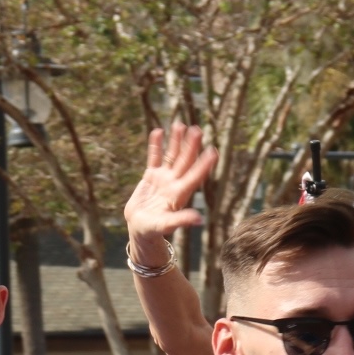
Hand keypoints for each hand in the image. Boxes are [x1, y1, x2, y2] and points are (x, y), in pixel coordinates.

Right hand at [125, 123, 216, 260]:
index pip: (194, 176)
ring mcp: (163, 178)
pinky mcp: (150, 176)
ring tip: (180, 124)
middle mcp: (174, 183)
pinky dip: (156, 145)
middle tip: (197, 129)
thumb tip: (199, 219)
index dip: (203, 164)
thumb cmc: (153, 230)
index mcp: (179, 194)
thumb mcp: (166, 225)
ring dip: (176, 141)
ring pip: (171, 156)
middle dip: (191, 146)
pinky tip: (158, 131)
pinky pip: (154, 157)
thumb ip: (181, 220)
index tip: (213, 151)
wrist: (140, 229)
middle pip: (184, 161)